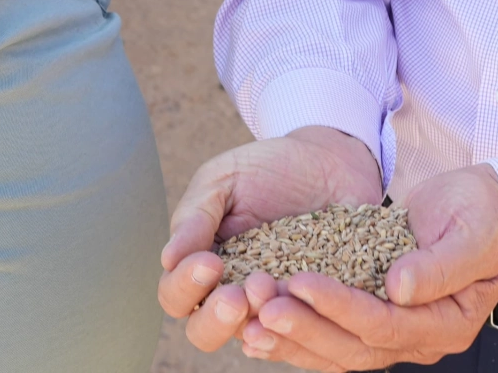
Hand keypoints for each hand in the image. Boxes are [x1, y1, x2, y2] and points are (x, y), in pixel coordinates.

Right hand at [158, 126, 383, 353]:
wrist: (329, 162)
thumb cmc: (267, 170)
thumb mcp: (223, 180)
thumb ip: (196, 216)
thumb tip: (168, 259)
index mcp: (201, 265)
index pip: (176, 294)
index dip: (185, 287)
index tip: (209, 263)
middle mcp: (232, 292)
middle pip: (205, 332)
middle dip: (216, 319)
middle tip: (236, 296)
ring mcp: (272, 303)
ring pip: (253, 335)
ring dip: (258, 320)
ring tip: (271, 287)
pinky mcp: (312, 305)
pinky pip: (301, 327)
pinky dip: (298, 319)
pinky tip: (302, 300)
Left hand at [239, 163, 497, 369]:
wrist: (481, 206)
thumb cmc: (482, 213)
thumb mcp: (475, 231)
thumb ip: (442, 263)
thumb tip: (398, 288)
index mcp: (448, 322)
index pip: (385, 325)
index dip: (341, 306)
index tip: (302, 281)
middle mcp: (420, 338)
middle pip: (354, 347)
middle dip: (306, 328)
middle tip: (264, 306)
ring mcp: (396, 333)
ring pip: (337, 350)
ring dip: (292, 338)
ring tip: (249, 322)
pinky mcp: (374, 318)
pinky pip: (331, 337)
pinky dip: (296, 335)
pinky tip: (257, 328)